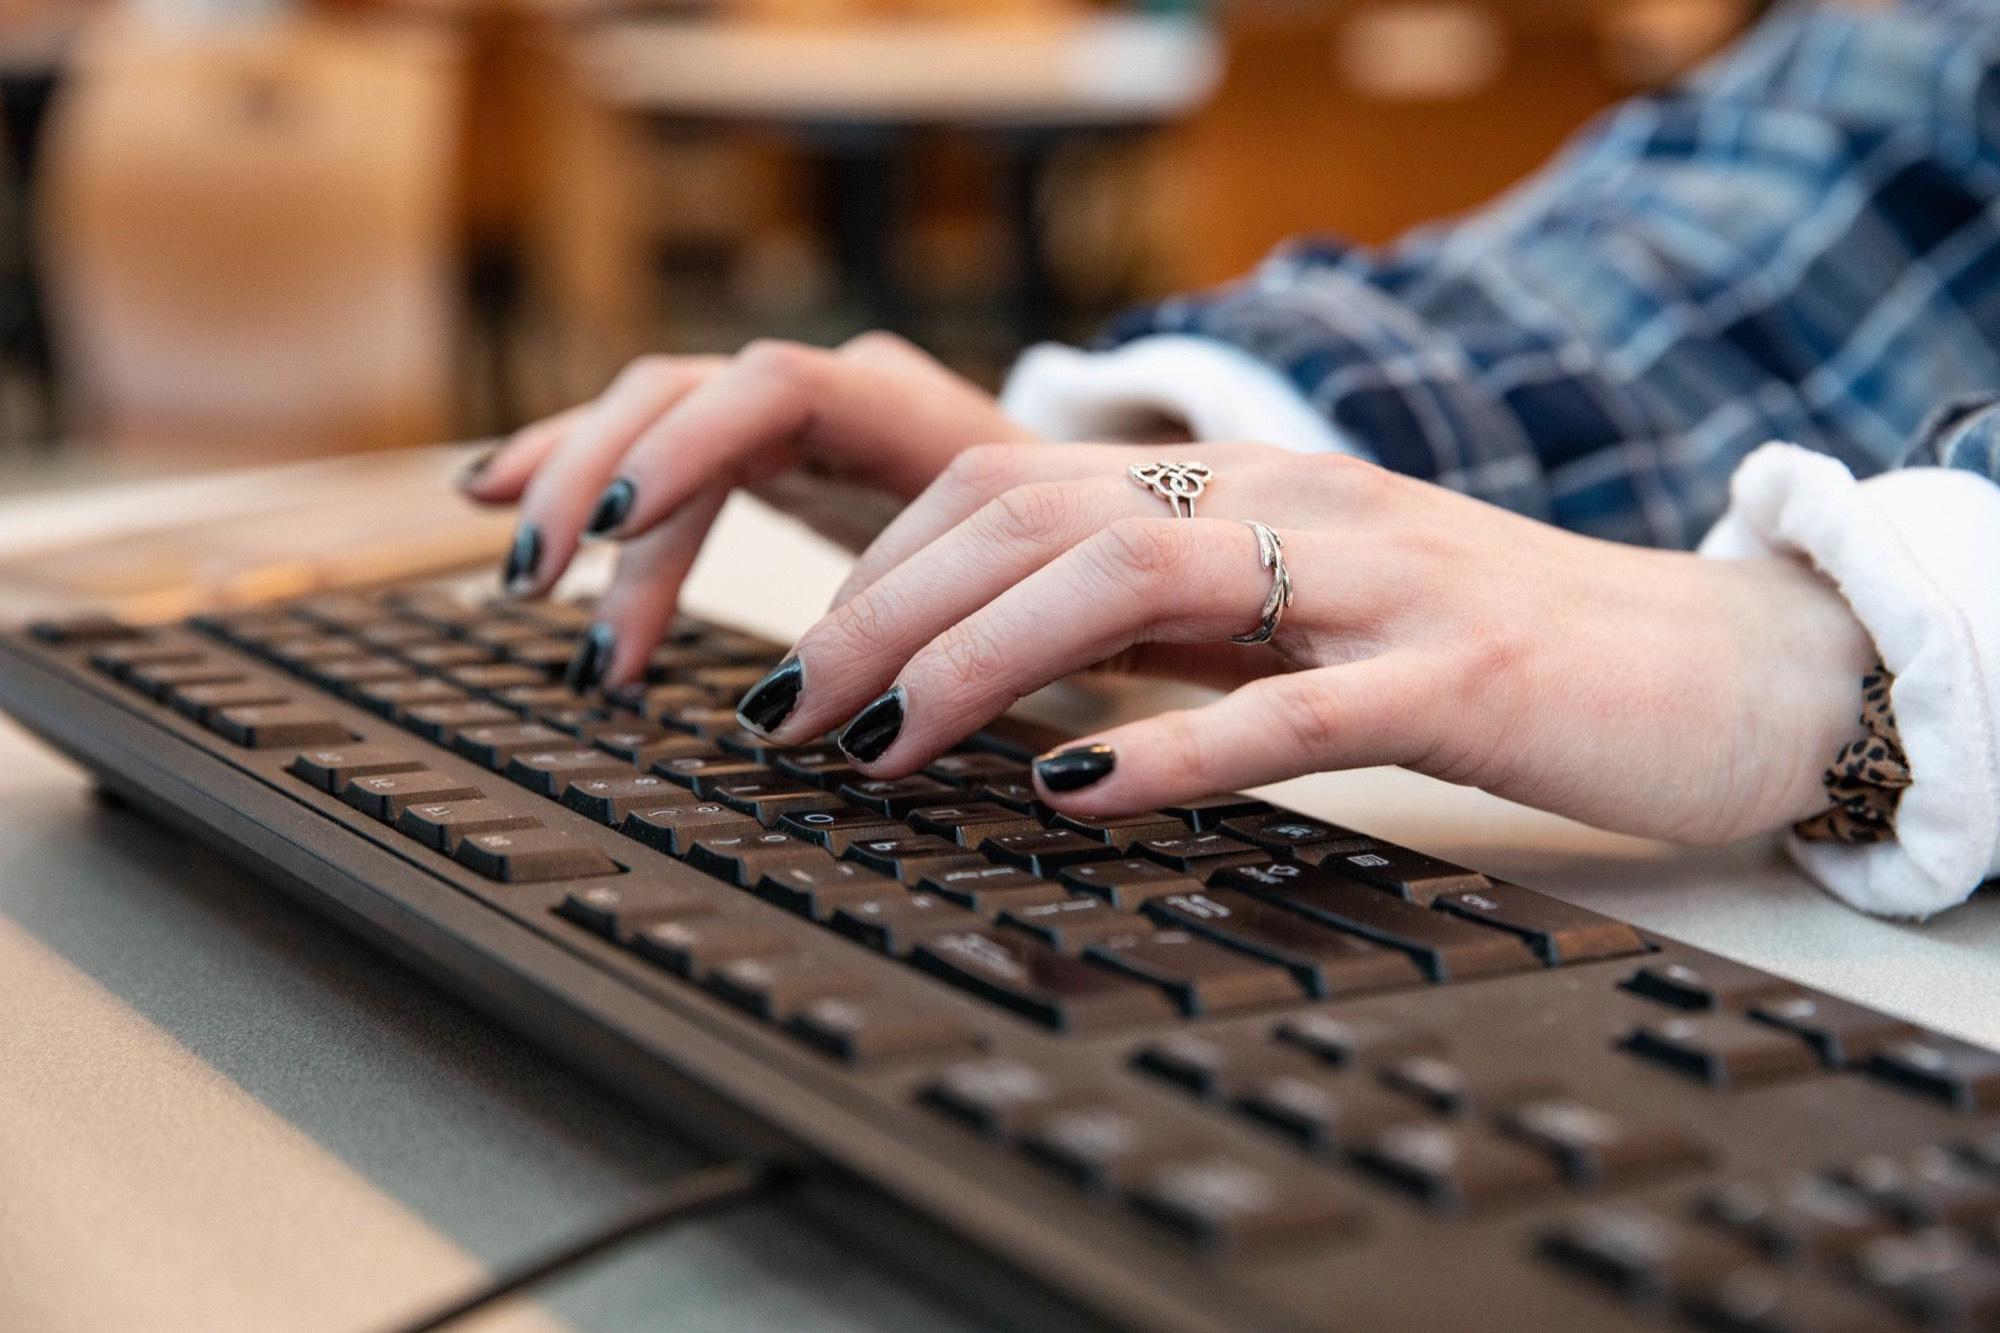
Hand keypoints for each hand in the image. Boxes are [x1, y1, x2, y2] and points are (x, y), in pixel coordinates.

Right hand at [462, 333, 1036, 684]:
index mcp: (912, 411)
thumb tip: (876, 726)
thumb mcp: (1041, 596)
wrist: (1098, 523)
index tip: (618, 535)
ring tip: (524, 579)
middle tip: (547, 593)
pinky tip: (496, 493)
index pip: (771, 391)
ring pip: (651, 414)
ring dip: (574, 490)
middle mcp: (839, 391)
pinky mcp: (767, 449)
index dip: (685, 454)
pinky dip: (578, 470)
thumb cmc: (1075, 571)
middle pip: (682, 397)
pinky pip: (653, 442)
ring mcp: (795, 414)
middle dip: (601, 490)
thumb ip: (967, 632)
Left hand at [738, 442, 1874, 844]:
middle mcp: (1292, 504)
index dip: (885, 570)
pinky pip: (1289, 706)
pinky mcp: (1455, 680)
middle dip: (882, 616)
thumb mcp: (1302, 614)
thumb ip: (1172, 627)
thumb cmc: (1490, 650)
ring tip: (880, 747)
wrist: (1713, 663)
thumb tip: (1011, 681)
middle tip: (786, 715)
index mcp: (1245, 486)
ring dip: (978, 664)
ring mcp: (1375, 583)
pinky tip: (1072, 787)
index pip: (1014, 484)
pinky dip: (1167, 746)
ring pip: (1133, 582)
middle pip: (1036, 520)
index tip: (805, 665)